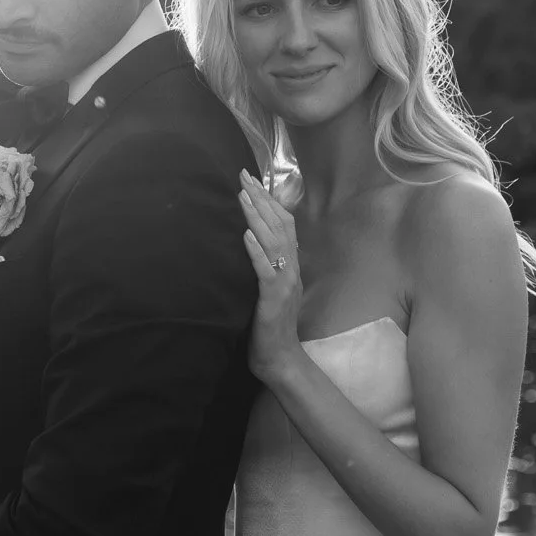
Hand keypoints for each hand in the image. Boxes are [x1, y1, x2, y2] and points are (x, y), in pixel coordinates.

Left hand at [239, 169, 303, 385]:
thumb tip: (252, 241)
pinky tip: (245, 236)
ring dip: (257, 218)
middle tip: (244, 176)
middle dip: (261, 199)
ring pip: (274, 243)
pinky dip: (256, 252)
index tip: (253, 180)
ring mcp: (285, 284)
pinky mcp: (273, 299)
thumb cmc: (270, 327)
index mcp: (291, 266)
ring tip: (243, 196)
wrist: (281, 359)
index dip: (270, 201)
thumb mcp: (269, 290)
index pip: (284, 224)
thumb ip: (267, 266)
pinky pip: (265, 272)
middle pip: (280, 226)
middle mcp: (291, 269)